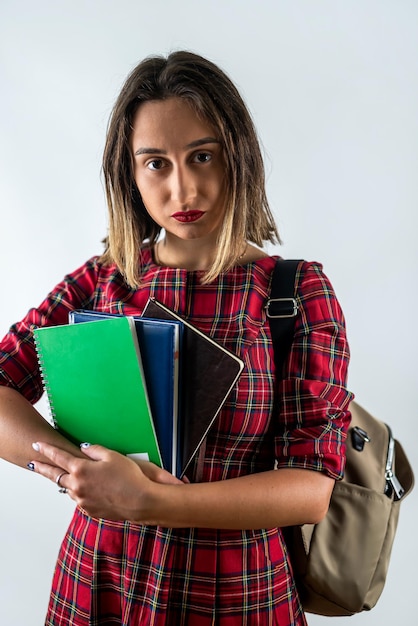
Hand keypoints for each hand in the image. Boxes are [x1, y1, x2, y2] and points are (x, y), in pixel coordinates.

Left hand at [30, 441, 182, 521]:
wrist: (140, 501)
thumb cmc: (129, 477)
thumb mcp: (112, 456)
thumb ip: (94, 450)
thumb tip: (82, 448)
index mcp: (81, 469)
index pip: (58, 457)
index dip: (46, 450)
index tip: (37, 445)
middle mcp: (77, 486)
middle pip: (55, 476)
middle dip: (42, 468)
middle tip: (33, 463)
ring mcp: (82, 501)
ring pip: (69, 489)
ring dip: (67, 482)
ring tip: (69, 476)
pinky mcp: (89, 510)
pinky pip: (81, 499)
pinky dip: (81, 492)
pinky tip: (91, 489)